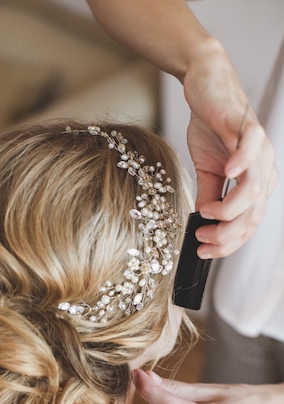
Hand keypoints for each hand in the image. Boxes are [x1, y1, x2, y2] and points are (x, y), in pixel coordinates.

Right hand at [183, 40, 277, 258]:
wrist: (206, 89)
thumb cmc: (210, 129)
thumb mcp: (206, 171)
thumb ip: (209, 198)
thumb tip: (202, 224)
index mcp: (257, 183)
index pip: (248, 224)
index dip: (227, 243)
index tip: (203, 251)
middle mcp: (263, 169)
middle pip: (253, 215)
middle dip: (227, 234)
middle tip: (202, 239)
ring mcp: (258, 149)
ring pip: (253, 191)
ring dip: (228, 210)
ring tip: (205, 215)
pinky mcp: (245, 127)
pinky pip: (250, 148)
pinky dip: (241, 163)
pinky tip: (227, 174)